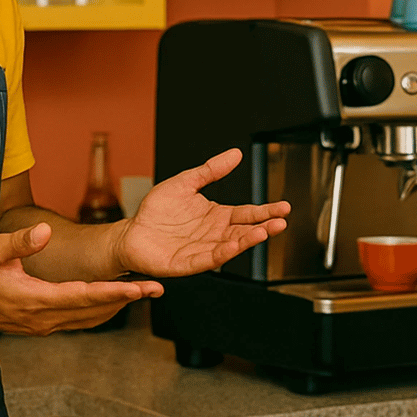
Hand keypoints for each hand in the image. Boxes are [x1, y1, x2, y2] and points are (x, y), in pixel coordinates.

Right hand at [0, 223, 163, 334]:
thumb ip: (21, 241)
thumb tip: (46, 231)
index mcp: (36, 299)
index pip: (85, 296)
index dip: (115, 292)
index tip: (141, 287)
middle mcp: (45, 318)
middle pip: (94, 311)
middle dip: (127, 299)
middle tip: (157, 289)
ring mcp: (44, 326)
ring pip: (89, 319)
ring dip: (116, 306)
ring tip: (144, 293)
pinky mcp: (43, 326)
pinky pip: (79, 321)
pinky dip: (100, 311)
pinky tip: (113, 301)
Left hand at [113, 148, 290, 277]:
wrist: (132, 232)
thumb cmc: (156, 211)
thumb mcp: (186, 182)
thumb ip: (211, 170)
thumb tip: (235, 154)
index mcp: (218, 215)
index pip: (248, 213)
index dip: (266, 210)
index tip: (284, 207)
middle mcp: (215, 233)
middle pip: (245, 230)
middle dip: (264, 226)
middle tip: (281, 222)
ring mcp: (204, 249)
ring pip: (232, 245)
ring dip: (248, 240)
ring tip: (263, 232)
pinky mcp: (189, 263)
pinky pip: (209, 258)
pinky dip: (223, 253)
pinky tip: (234, 246)